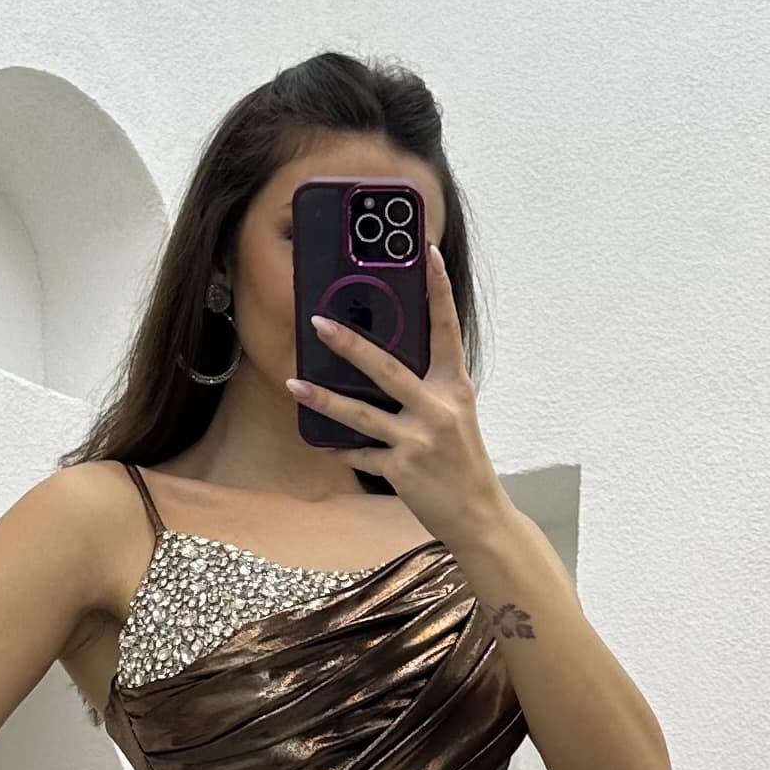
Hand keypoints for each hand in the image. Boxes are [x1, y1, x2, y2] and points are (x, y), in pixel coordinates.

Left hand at [286, 245, 504, 554]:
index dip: (438, 290)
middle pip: (387, 368)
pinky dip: (342, 449)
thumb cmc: (463, 462)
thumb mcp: (456, 416)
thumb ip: (428, 388)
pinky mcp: (401, 470)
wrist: (478, 515)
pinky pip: (360, 454)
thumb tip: (384, 363)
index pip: (447, 329)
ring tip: (292, 385)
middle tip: (317, 323)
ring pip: (360, 414)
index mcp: (456, 387)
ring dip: (322, 399)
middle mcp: (438, 409)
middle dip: (349, 344)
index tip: (427, 254)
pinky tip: (323, 443)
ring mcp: (418, 440)